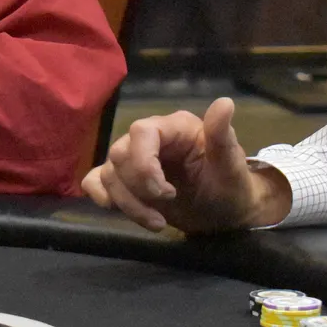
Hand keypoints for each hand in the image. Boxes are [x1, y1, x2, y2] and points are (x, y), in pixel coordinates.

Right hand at [81, 97, 290, 233]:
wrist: (224, 214)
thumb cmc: (230, 186)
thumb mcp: (231, 165)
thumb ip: (222, 136)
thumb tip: (225, 103)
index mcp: (174, 128)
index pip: (141, 132)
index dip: (143, 163)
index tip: (165, 194)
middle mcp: (149, 139)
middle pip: (119, 155)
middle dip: (137, 190)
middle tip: (162, 215)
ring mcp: (133, 160)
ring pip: (108, 174)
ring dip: (127, 204)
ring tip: (157, 223)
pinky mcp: (123, 181)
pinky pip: (95, 181)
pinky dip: (101, 196)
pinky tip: (119, 211)